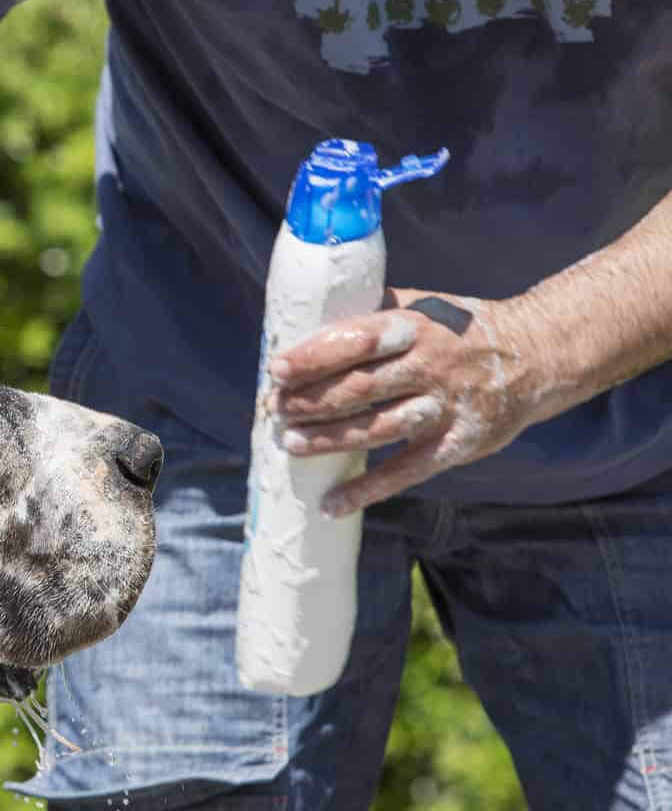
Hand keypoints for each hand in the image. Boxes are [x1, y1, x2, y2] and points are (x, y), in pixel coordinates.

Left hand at [269, 289, 546, 515]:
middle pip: (361, 387)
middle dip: (311, 401)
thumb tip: (306, 318)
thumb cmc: (458, 331)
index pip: (358, 340)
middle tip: (274, 410)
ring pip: (378, 428)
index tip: (277, 370)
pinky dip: (368, 490)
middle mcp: (431, 366)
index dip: (315, 356)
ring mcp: (446, 407)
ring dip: (330, 440)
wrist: (536, 355)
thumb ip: (373, 311)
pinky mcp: (458, 444)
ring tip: (290, 445)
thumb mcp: (423, 307)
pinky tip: (332, 503)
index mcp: (416, 327)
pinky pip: (406, 472)